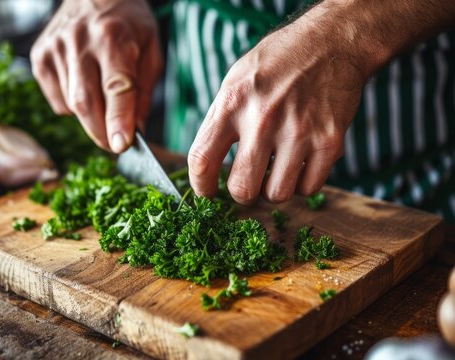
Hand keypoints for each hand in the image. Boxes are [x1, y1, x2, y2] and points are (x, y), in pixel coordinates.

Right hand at [30, 0, 162, 152]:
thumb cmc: (127, 23)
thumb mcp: (150, 50)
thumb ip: (144, 91)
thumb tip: (135, 130)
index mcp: (113, 37)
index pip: (116, 87)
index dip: (118, 119)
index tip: (121, 145)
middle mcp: (80, 41)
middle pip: (86, 102)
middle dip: (102, 132)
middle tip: (114, 144)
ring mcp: (55, 48)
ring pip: (72, 105)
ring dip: (91, 119)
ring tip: (104, 103)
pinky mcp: (40, 57)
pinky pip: (57, 100)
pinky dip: (73, 107)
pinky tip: (85, 89)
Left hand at [188, 7, 366, 204]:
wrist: (330, 43)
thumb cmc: (277, 64)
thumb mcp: (235, 81)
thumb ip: (219, 121)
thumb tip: (206, 166)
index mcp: (232, 103)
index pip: (202, 160)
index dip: (201, 186)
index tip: (207, 192)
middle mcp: (263, 119)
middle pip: (242, 188)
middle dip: (241, 194)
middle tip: (247, 183)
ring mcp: (299, 132)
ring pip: (277, 195)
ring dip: (273, 189)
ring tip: (276, 170)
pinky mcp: (329, 142)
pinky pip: (308, 188)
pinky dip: (301, 183)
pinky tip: (299, 164)